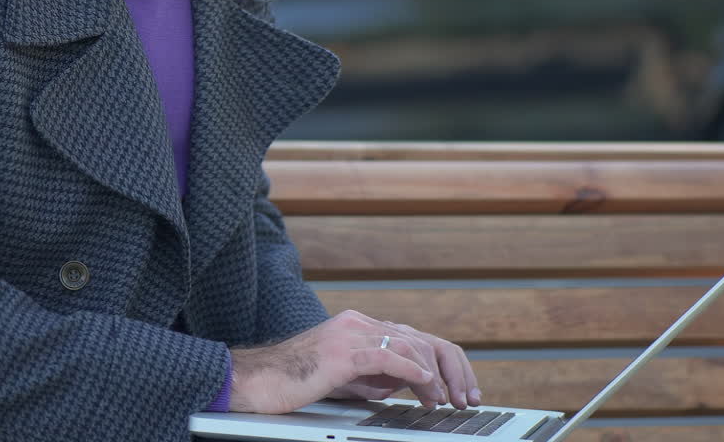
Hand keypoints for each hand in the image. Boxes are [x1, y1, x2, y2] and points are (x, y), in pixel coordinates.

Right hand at [228, 310, 480, 413]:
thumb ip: (375, 376)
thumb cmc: (296, 380)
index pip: (416, 339)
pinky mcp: (342, 352)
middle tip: (464, 398)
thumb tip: (403, 385)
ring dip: (434, 377)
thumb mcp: (345, 378)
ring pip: (410, 347)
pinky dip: (413, 372)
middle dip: (451, 370)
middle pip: (422, 339)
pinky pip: (387, 357)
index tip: (459, 390)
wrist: (259, 379)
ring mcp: (351, 334)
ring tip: (443, 400)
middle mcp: (360, 323)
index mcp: (361, 326)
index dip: (445, 364)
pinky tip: (426, 385)